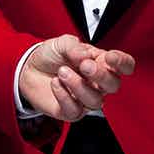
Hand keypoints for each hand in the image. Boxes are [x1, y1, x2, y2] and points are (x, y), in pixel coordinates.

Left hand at [18, 34, 135, 120]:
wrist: (28, 68)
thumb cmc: (51, 55)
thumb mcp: (62, 42)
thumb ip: (75, 47)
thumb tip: (86, 57)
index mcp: (101, 62)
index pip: (125, 66)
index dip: (123, 63)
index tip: (109, 57)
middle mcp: (96, 82)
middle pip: (113, 85)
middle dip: (101, 75)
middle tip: (84, 66)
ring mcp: (84, 98)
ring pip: (95, 101)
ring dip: (78, 85)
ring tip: (62, 72)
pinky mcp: (70, 111)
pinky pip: (75, 110)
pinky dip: (64, 96)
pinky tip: (55, 83)